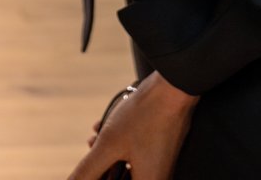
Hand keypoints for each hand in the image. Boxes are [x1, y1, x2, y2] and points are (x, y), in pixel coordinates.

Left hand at [67, 73, 198, 179]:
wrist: (173, 88)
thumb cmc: (144, 117)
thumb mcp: (108, 145)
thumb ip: (87, 170)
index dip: (99, 177)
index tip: (92, 168)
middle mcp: (158, 178)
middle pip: (121, 179)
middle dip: (102, 168)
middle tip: (91, 150)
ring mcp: (161, 165)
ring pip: (127, 167)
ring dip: (108, 155)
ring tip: (94, 140)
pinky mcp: (162, 151)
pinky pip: (136, 155)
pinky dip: (119, 146)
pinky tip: (104, 129)